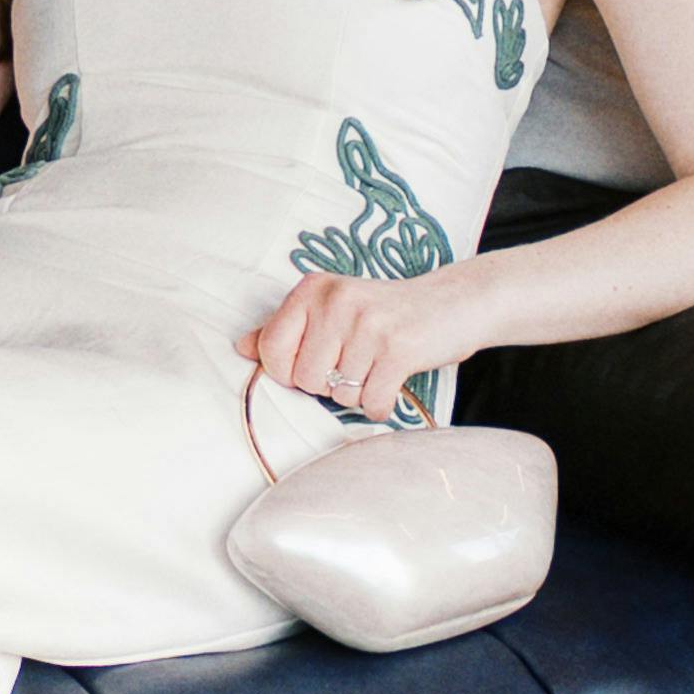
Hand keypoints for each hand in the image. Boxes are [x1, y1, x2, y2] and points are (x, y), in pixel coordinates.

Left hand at [241, 267, 455, 427]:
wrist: (451, 303)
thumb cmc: (384, 313)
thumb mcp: (331, 309)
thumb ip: (285, 327)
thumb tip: (242, 346)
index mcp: (313, 289)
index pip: (272, 351)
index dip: (290, 371)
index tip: (318, 361)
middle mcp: (337, 301)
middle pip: (306, 380)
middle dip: (330, 383)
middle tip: (357, 360)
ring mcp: (368, 325)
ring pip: (340, 395)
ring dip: (359, 392)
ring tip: (378, 364)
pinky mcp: (398, 350)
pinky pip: (371, 404)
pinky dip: (382, 403)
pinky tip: (393, 379)